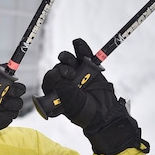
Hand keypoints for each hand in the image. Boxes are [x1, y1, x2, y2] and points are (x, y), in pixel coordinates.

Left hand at [41, 38, 148, 154]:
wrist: (105, 112)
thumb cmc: (85, 112)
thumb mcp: (71, 103)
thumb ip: (63, 88)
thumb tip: (56, 73)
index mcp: (55, 92)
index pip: (49, 79)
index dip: (53, 76)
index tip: (61, 78)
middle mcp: (63, 81)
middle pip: (57, 68)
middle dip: (62, 68)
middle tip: (71, 75)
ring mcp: (76, 74)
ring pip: (67, 60)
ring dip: (67, 58)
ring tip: (74, 63)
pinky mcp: (87, 68)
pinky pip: (82, 55)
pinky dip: (80, 47)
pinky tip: (77, 42)